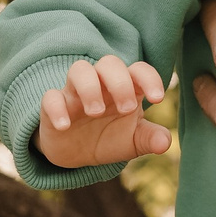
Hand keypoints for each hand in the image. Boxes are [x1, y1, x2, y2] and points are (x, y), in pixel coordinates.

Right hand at [37, 55, 169, 169]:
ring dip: (89, 87)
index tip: (157, 98)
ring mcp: (76, 93)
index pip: (139, 70)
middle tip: (126, 109)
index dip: (149, 78)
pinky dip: (56, 109)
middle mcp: (101, 84)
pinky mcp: (53, 106)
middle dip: (119, 82)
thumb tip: (165, 143)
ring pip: (79, 69)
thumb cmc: (110, 138)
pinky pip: (50, 97)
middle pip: (109, 63)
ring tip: (96, 112)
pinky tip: (65, 126)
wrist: (77, 153)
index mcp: (125, 88)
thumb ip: (150, 138)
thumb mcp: (134, 142)